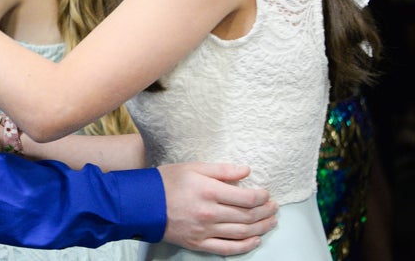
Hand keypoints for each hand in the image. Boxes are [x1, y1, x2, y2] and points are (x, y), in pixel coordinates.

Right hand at [158, 162, 277, 254]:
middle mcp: (210, 213)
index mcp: (210, 192)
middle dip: (266, 212)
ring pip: (242, 232)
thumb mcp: (193, 167)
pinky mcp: (198, 244)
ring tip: (271, 222)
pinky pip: (228, 248)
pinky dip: (245, 246)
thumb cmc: (167, 181)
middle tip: (274, 208)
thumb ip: (222, 170)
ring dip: (261, 228)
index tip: (267, 194)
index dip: (262, 197)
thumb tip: (247, 170)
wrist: (142, 203)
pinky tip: (255, 240)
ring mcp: (205, 231)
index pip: (247, 198)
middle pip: (248, 216)